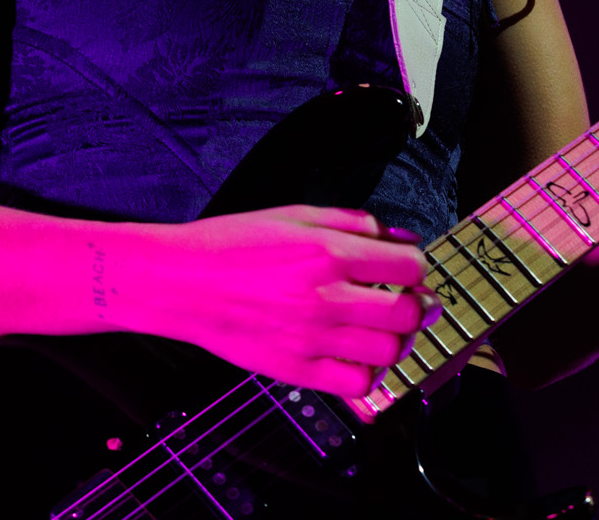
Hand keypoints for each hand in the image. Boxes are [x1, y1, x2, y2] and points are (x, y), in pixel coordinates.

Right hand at [121, 205, 442, 396]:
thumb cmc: (232, 243)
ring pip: (388, 353)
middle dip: (417, 306)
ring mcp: (311, 338)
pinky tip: (357, 357)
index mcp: (328, 253)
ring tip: (383, 331)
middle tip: (409, 302)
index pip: (408, 266)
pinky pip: (354, 385)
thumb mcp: (294, 214)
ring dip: (396, 341)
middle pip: (406, 314)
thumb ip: (352, 223)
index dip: (417, 267)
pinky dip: (368, 375)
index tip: (409, 270)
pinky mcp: (294, 369)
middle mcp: (325, 297)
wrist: (180, 282)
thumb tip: (397, 236)